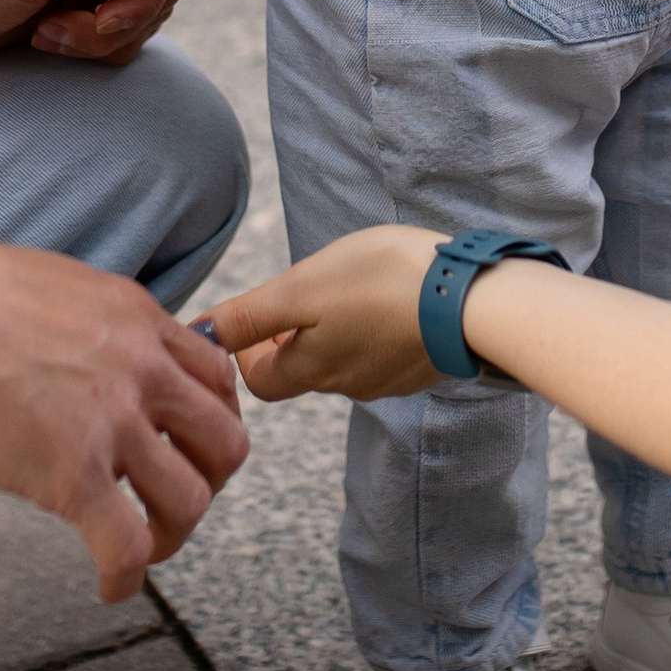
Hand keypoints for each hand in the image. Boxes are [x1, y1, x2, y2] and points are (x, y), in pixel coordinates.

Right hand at [0, 217, 251, 595]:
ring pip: (189, 500)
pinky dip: (126, 577)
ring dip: (172, 534)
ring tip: (144, 548)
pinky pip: (128, 545)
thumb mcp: (54, 285)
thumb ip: (91, 323)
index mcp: (137, 319)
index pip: (216, 377)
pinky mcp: (72, 474)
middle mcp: (141, 368)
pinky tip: (110, 586)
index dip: (212, 420)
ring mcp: (111, 422)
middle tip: (173, 498)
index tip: (189, 444)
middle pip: (225, 442)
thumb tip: (85, 350)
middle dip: (208, 480)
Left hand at [207, 225, 444, 401]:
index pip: (260, 382)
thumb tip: (197, 336)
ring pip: (343, 361)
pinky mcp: (422, 363)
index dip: (245, 353)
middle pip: (301, 372)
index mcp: (312, 370)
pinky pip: (383, 353)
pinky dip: (373, 330)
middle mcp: (348, 385)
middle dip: (289, 339)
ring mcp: (390, 378)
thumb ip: (249, 315)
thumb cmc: (382, 285)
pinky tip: (387, 298)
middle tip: (295, 298)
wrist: (472, 302)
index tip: (251, 321)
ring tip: (344, 289)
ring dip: (332, 332)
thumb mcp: (302, 289)